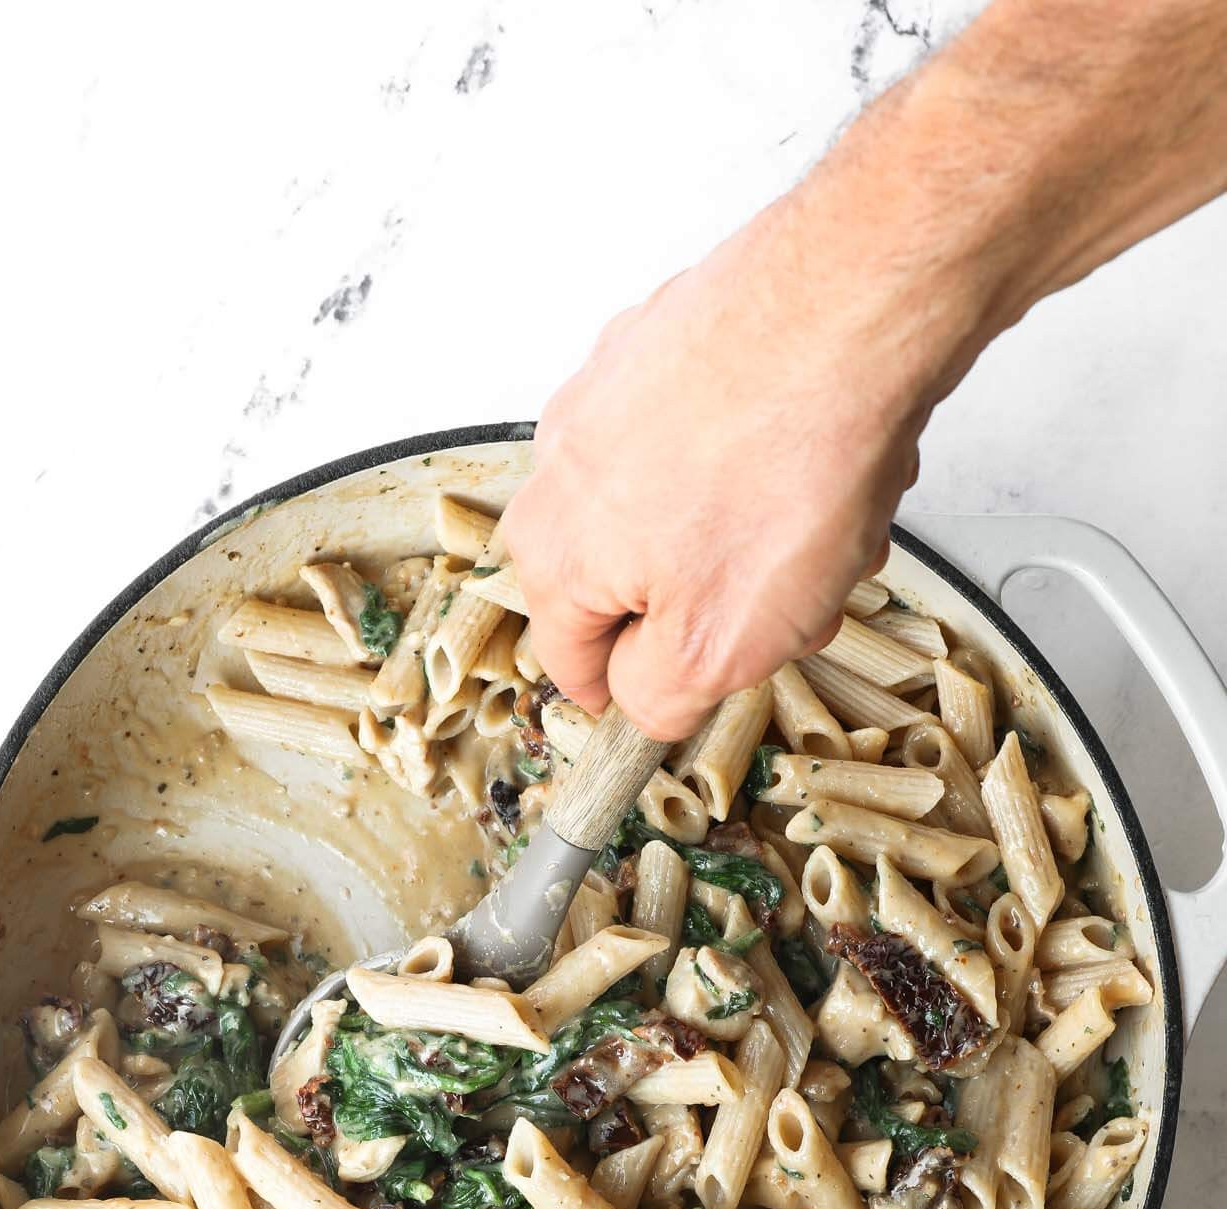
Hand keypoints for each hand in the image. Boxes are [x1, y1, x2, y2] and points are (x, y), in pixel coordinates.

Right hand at [502, 190, 950, 741]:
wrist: (856, 301)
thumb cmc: (784, 462)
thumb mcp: (716, 649)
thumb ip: (658, 700)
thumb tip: (643, 704)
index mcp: (554, 549)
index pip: (575, 664)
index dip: (644, 695)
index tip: (691, 698)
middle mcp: (566, 460)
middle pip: (642, 580)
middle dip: (722, 605)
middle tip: (791, 605)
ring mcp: (620, 385)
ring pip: (690, 509)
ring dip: (760, 536)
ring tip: (826, 521)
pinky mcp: (679, 334)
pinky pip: (722, 434)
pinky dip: (772, 459)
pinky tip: (824, 454)